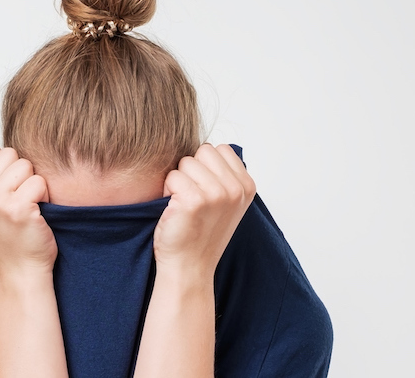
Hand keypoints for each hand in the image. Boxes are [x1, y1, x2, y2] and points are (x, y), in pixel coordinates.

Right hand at [0, 145, 56, 277]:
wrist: (19, 271)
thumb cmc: (7, 237)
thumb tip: (0, 150)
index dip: (8, 168)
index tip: (8, 191)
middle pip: (10, 154)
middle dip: (21, 173)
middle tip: (21, 199)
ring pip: (26, 165)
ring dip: (33, 184)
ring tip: (29, 206)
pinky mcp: (17, 208)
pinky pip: (40, 182)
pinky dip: (44, 196)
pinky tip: (37, 214)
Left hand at [153, 144, 256, 277]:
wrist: (189, 267)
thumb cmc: (200, 233)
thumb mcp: (226, 203)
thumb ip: (224, 175)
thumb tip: (208, 147)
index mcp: (247, 186)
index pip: (219, 149)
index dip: (205, 166)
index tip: (205, 192)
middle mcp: (236, 189)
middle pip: (203, 151)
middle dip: (192, 170)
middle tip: (192, 198)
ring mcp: (217, 194)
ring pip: (186, 162)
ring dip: (178, 181)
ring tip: (184, 206)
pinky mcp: (195, 200)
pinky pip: (172, 177)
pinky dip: (167, 192)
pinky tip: (175, 211)